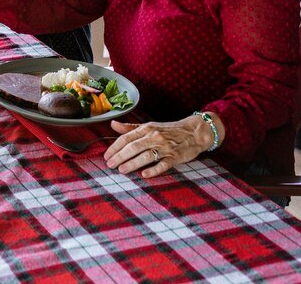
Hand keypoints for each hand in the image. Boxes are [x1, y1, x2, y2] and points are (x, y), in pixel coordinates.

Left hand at [103, 114, 220, 177]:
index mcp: (146, 129)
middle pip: (133, 147)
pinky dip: (154, 169)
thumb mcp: (149, 126)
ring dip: (132, 163)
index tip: (106, 156)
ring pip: (146, 155)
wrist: (195, 131)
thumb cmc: (169, 130)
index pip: (126, 138)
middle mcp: (154, 137)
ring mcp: (165, 147)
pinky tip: (144, 174)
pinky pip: (164, 164)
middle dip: (120, 156)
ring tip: (122, 170)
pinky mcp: (175, 156)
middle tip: (110, 165)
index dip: (114, 147)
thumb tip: (112, 124)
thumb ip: (130, 127)